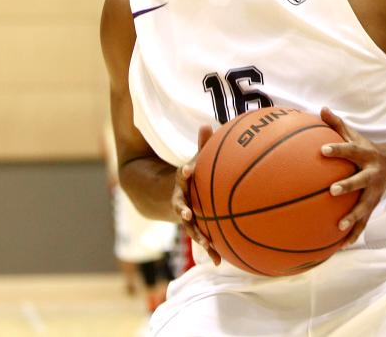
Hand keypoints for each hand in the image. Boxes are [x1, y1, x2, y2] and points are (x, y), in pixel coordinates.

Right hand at [174, 124, 220, 264]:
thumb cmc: (189, 176)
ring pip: (190, 227)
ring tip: (208, 244)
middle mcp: (180, 200)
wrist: (165, 197)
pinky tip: (220, 261)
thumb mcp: (193, 160)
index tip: (187, 171)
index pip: (180, 176)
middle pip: (181, 205)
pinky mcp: (192, 228)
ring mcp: (185, 216)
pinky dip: (210, 248)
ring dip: (198, 235)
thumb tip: (206, 124)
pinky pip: (201, 238)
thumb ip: (201, 146)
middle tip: (188, 213)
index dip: (184, 173)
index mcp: (181, 183)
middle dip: (184, 209)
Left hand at [319, 107, 385, 245]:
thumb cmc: (366, 150)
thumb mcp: (355, 135)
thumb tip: (321, 109)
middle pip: (360, 181)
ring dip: (353, 217)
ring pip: (364, 207)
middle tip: (332, 190)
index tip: (323, 150)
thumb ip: (337, 124)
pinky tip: (340, 246)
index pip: (350, 150)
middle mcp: (371, 175)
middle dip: (348, 186)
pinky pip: (363, 222)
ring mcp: (373, 193)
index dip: (338, 150)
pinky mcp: (373, 206)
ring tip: (339, 227)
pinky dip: (354, 234)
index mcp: (365, 156)